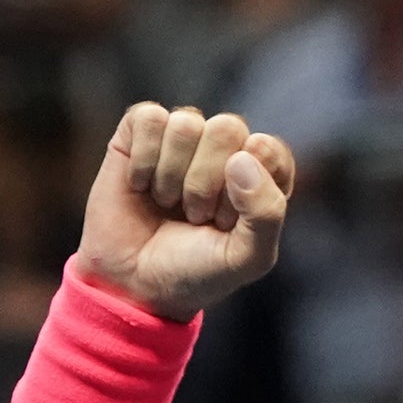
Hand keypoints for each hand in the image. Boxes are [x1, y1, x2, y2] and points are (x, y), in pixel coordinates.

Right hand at [76, 102, 295, 321]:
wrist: (135, 284)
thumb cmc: (196, 271)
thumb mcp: (246, 258)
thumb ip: (266, 214)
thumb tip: (242, 158)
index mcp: (260, 174)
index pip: (268, 149)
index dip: (245, 187)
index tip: (226, 222)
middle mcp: (224, 149)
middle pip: (227, 128)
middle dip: (206, 182)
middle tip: (195, 216)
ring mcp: (182, 139)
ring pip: (186, 123)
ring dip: (172, 176)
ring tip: (167, 204)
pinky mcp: (140, 134)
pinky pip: (149, 117)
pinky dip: (143, 159)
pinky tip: (141, 186)